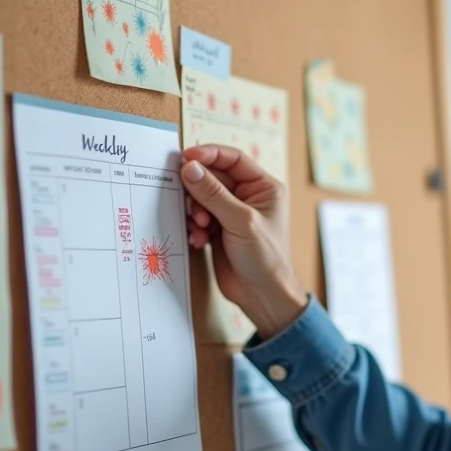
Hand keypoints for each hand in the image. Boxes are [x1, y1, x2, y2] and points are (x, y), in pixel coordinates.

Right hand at [180, 145, 307, 338]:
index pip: (232, 159)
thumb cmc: (265, 258)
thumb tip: (190, 167)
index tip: (185, 158)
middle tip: (193, 207)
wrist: (263, 295)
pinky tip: (199, 240)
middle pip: (212, 178)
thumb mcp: (241, 221)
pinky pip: (198, 218)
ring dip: (195, 211)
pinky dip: (194, 226)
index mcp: (264, 187)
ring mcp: (232, 214)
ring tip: (200, 227)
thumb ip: (213, 193)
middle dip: (198, 191)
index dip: (208, 155)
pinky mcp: (219, 230)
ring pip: (202, 198)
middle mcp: (249, 197)